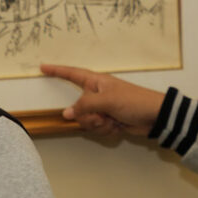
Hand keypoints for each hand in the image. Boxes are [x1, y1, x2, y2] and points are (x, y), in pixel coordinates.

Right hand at [40, 64, 164, 136]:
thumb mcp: (108, 101)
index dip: (57, 71)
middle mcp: (97, 94)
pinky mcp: (109, 121)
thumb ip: (85, 106)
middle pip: (78, 108)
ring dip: (99, 125)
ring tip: (113, 120)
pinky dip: (107, 130)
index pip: (72, 74)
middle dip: (88, 116)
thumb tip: (67, 113)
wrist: (154, 117)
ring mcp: (103, 108)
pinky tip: (118, 126)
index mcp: (96, 82)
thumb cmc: (133, 101)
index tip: (43, 67)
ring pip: (86, 121)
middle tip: (103, 115)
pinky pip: (97, 129)